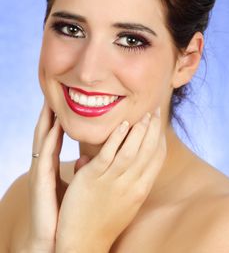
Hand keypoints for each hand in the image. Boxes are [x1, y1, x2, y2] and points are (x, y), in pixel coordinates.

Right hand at [23, 100, 64, 251]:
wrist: (55, 242)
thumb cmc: (63, 214)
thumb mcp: (73, 187)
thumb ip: (78, 171)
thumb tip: (87, 157)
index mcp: (51, 166)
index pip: (54, 136)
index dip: (58, 117)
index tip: (65, 100)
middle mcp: (43, 165)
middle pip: (47, 132)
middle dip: (50, 112)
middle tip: (55, 92)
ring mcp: (40, 172)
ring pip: (43, 138)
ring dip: (48, 118)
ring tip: (53, 99)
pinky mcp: (40, 181)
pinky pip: (46, 154)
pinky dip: (50, 137)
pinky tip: (56, 123)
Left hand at [56, 109, 165, 252]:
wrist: (82, 244)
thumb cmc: (102, 223)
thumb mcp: (123, 203)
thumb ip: (124, 180)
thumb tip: (117, 159)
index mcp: (140, 190)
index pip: (156, 160)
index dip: (160, 139)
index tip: (160, 124)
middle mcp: (131, 185)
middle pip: (148, 152)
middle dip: (153, 129)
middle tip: (155, 110)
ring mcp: (112, 182)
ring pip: (132, 151)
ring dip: (139, 130)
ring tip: (144, 114)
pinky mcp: (93, 179)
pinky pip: (109, 154)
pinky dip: (117, 138)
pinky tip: (123, 124)